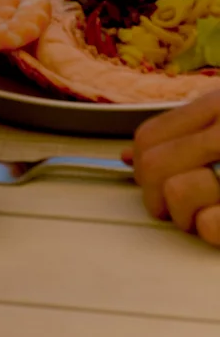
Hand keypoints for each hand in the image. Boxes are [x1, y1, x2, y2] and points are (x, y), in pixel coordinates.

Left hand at [131, 89, 219, 243]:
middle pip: (152, 165)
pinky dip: (210, 230)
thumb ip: (183, 133)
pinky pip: (208, 225)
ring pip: (176, 192)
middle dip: (158, 195)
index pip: (148, 138)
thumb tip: (126, 158)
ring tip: (211, 209)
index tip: (156, 182)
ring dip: (187, 214)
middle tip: (183, 205)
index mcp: (217, 106)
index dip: (142, 167)